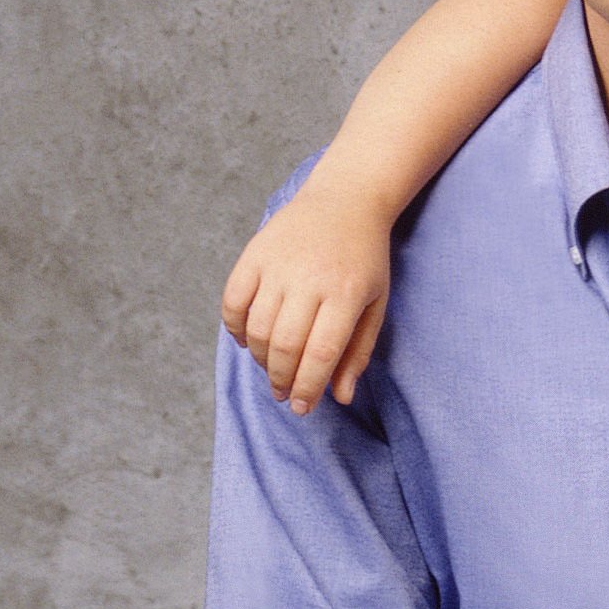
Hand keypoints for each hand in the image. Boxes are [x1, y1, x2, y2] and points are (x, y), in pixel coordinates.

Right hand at [222, 189, 399, 411]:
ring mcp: (278, 265)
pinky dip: (234, 328)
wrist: (345, 201)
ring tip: (272, 370)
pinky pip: (233, 301)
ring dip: (261, 359)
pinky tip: (247, 341)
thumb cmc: (364, 260)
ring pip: (257, 328)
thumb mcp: (375, 304)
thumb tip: (341, 397)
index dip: (308, 387)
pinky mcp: (254, 254)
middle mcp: (309, 279)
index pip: (320, 354)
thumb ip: (358, 352)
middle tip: (284, 394)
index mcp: (346, 294)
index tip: (302, 408)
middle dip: (282, 380)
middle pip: (286, 346)